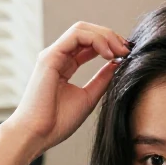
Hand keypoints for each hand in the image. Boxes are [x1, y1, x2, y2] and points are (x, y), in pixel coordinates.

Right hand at [4, 21, 131, 158]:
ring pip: (82, 29)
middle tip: (127, 49)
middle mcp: (58, 57)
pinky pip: (76, 35)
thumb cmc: (58, 122)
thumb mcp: (89, 97)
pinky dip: (96, 39)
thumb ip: (102, 79)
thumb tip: (117, 64)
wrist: (38, 134)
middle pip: (87, 32)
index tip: (127, 55)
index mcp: (65, 66)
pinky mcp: (50, 56)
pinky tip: (108, 53)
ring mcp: (53, 54)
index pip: (89, 44)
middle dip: (110, 37)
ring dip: (105, 36)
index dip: (110, 45)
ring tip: (120, 50)